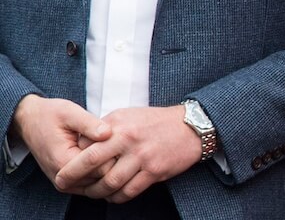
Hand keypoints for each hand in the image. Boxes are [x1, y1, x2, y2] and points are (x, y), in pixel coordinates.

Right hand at [11, 95, 111, 189]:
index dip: (115, 153)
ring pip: (98, 182)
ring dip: (107, 165)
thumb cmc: (51, 115)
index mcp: (63, 162)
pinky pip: (91, 182)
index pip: (102, 169)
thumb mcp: (70, 112)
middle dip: (113, 160)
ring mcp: (65, 183)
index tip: (120, 137)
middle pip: (102, 178)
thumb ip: (89, 124)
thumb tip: (108, 133)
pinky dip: (100, 169)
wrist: (30, 122)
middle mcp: (63, 179)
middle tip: (118, 140)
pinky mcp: (68, 182)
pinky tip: (103, 152)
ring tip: (110, 144)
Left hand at [55, 105, 201, 202]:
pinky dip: (117, 197)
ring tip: (93, 192)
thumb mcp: (127, 116)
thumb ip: (105, 129)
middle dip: (73, 178)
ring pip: (109, 183)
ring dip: (96, 192)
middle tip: (63, 185)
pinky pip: (129, 192)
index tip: (64, 169)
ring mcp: (142, 156)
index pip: (86, 144)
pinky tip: (114, 195)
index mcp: (119, 125)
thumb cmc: (155, 121)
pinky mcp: (154, 171)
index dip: (72, 159)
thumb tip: (81, 145)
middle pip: (91, 163)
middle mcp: (128, 139)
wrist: (192, 126)